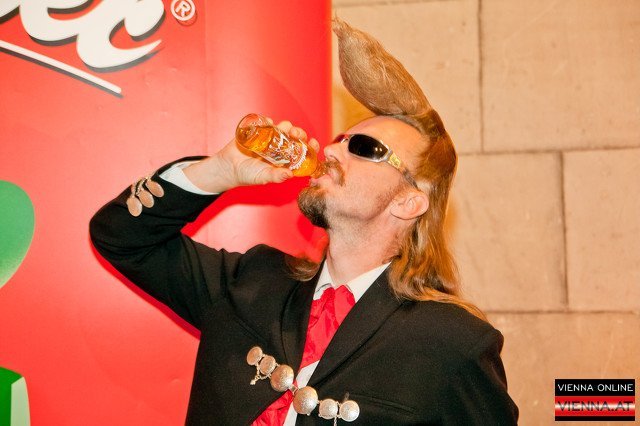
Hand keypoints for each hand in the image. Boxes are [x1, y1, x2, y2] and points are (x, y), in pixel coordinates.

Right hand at [184, 118, 319, 192]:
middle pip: (296, 137)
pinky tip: (268, 124)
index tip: (314, 143)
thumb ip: (276, 176)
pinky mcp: (259, 131)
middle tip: (295, 134)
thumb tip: (290, 174)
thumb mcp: (263, 177)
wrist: (228, 167)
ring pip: (285, 128)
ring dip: (287, 126)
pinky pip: (267, 123)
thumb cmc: (248, 175)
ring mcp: (271, 139)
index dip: (311, 147)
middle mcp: (281, 149)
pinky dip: (269, 121)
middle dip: (299, 134)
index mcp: (285, 160)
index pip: (303, 152)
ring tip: (283, 129)